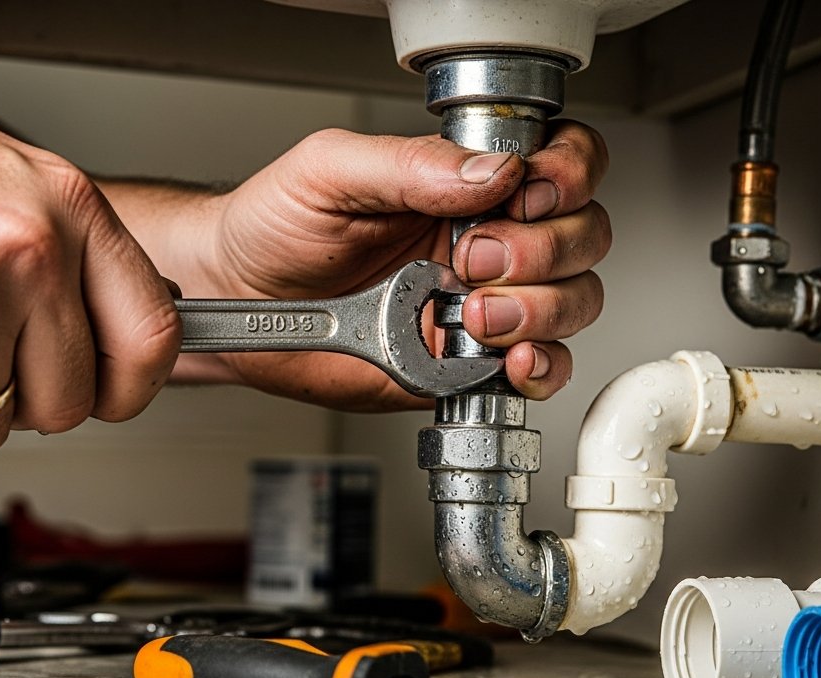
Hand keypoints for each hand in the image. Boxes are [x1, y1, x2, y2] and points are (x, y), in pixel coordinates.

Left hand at [181, 124, 609, 409]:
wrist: (238, 297)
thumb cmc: (275, 226)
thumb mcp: (330, 171)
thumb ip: (410, 165)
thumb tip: (492, 171)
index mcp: (464, 185)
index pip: (563, 163)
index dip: (566, 175)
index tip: (526, 194)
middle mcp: (486, 240)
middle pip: (582, 235)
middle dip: (542, 250)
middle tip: (472, 258)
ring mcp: (483, 304)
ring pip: (573, 301)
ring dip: (540, 309)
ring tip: (473, 313)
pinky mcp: (467, 364)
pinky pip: (540, 370)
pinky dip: (541, 368)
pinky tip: (509, 359)